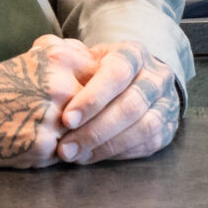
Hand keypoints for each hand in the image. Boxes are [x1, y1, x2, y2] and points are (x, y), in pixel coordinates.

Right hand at [0, 34, 100, 167]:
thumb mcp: (37, 55)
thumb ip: (74, 56)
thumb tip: (109, 69)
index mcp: (63, 58)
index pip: (110, 80)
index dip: (108, 95)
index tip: (107, 104)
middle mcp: (61, 85)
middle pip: (103, 109)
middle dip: (96, 120)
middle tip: (82, 124)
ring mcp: (52, 117)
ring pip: (87, 133)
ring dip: (80, 138)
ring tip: (56, 135)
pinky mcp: (41, 146)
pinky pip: (68, 154)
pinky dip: (60, 153)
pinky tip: (39, 145)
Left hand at [53, 40, 182, 162]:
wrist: (139, 80)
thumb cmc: (102, 72)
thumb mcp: (89, 57)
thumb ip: (68, 57)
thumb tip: (39, 51)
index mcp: (134, 54)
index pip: (118, 72)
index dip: (93, 97)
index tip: (66, 119)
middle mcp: (155, 76)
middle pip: (131, 105)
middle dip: (95, 130)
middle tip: (65, 148)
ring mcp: (166, 102)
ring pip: (144, 127)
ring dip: (107, 146)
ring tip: (76, 156)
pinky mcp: (168, 127)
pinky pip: (147, 144)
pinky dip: (119, 153)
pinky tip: (93, 156)